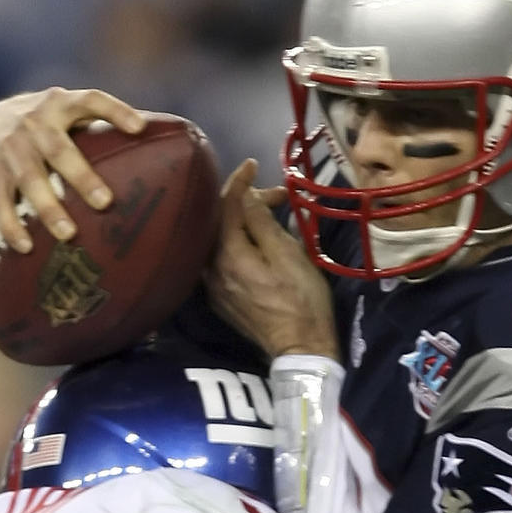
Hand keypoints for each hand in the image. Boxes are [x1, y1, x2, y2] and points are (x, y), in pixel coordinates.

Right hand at [0, 87, 150, 251]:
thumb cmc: (52, 125)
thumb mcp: (73, 114)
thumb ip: (106, 126)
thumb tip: (168, 140)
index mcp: (63, 104)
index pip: (92, 101)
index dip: (116, 111)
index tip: (140, 128)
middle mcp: (35, 122)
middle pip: (59, 149)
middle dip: (82, 177)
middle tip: (105, 202)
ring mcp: (10, 146)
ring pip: (29, 178)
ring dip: (48, 207)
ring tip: (68, 234)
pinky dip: (11, 224)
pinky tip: (26, 247)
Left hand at [206, 159, 340, 360]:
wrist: (300, 348)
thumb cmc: (301, 299)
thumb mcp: (288, 254)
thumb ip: (261, 222)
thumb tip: (245, 194)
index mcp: (227, 255)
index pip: (226, 206)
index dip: (239, 181)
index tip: (253, 164)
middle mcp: (210, 269)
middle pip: (219, 222)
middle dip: (245, 201)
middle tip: (279, 197)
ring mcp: (212, 286)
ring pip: (219, 240)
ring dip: (242, 221)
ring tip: (270, 214)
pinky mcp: (220, 297)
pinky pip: (220, 258)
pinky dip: (236, 241)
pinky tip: (255, 238)